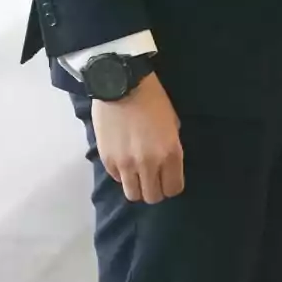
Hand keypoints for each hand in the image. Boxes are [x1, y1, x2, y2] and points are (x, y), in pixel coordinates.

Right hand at [92, 72, 183, 203]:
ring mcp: (126, 164)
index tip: (168, 179)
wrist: (121, 84)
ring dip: (137, 187)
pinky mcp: (108, 160)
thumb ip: (171, 148)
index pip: (173, 189)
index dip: (171, 186)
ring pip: (133, 194)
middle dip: (155, 190)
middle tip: (153, 179)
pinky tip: (124, 160)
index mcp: (170, 153)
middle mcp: (149, 164)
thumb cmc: (152, 99)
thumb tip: (166, 164)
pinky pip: (117, 179)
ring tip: (137, 175)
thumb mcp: (173, 123)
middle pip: (152, 197)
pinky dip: (122, 174)